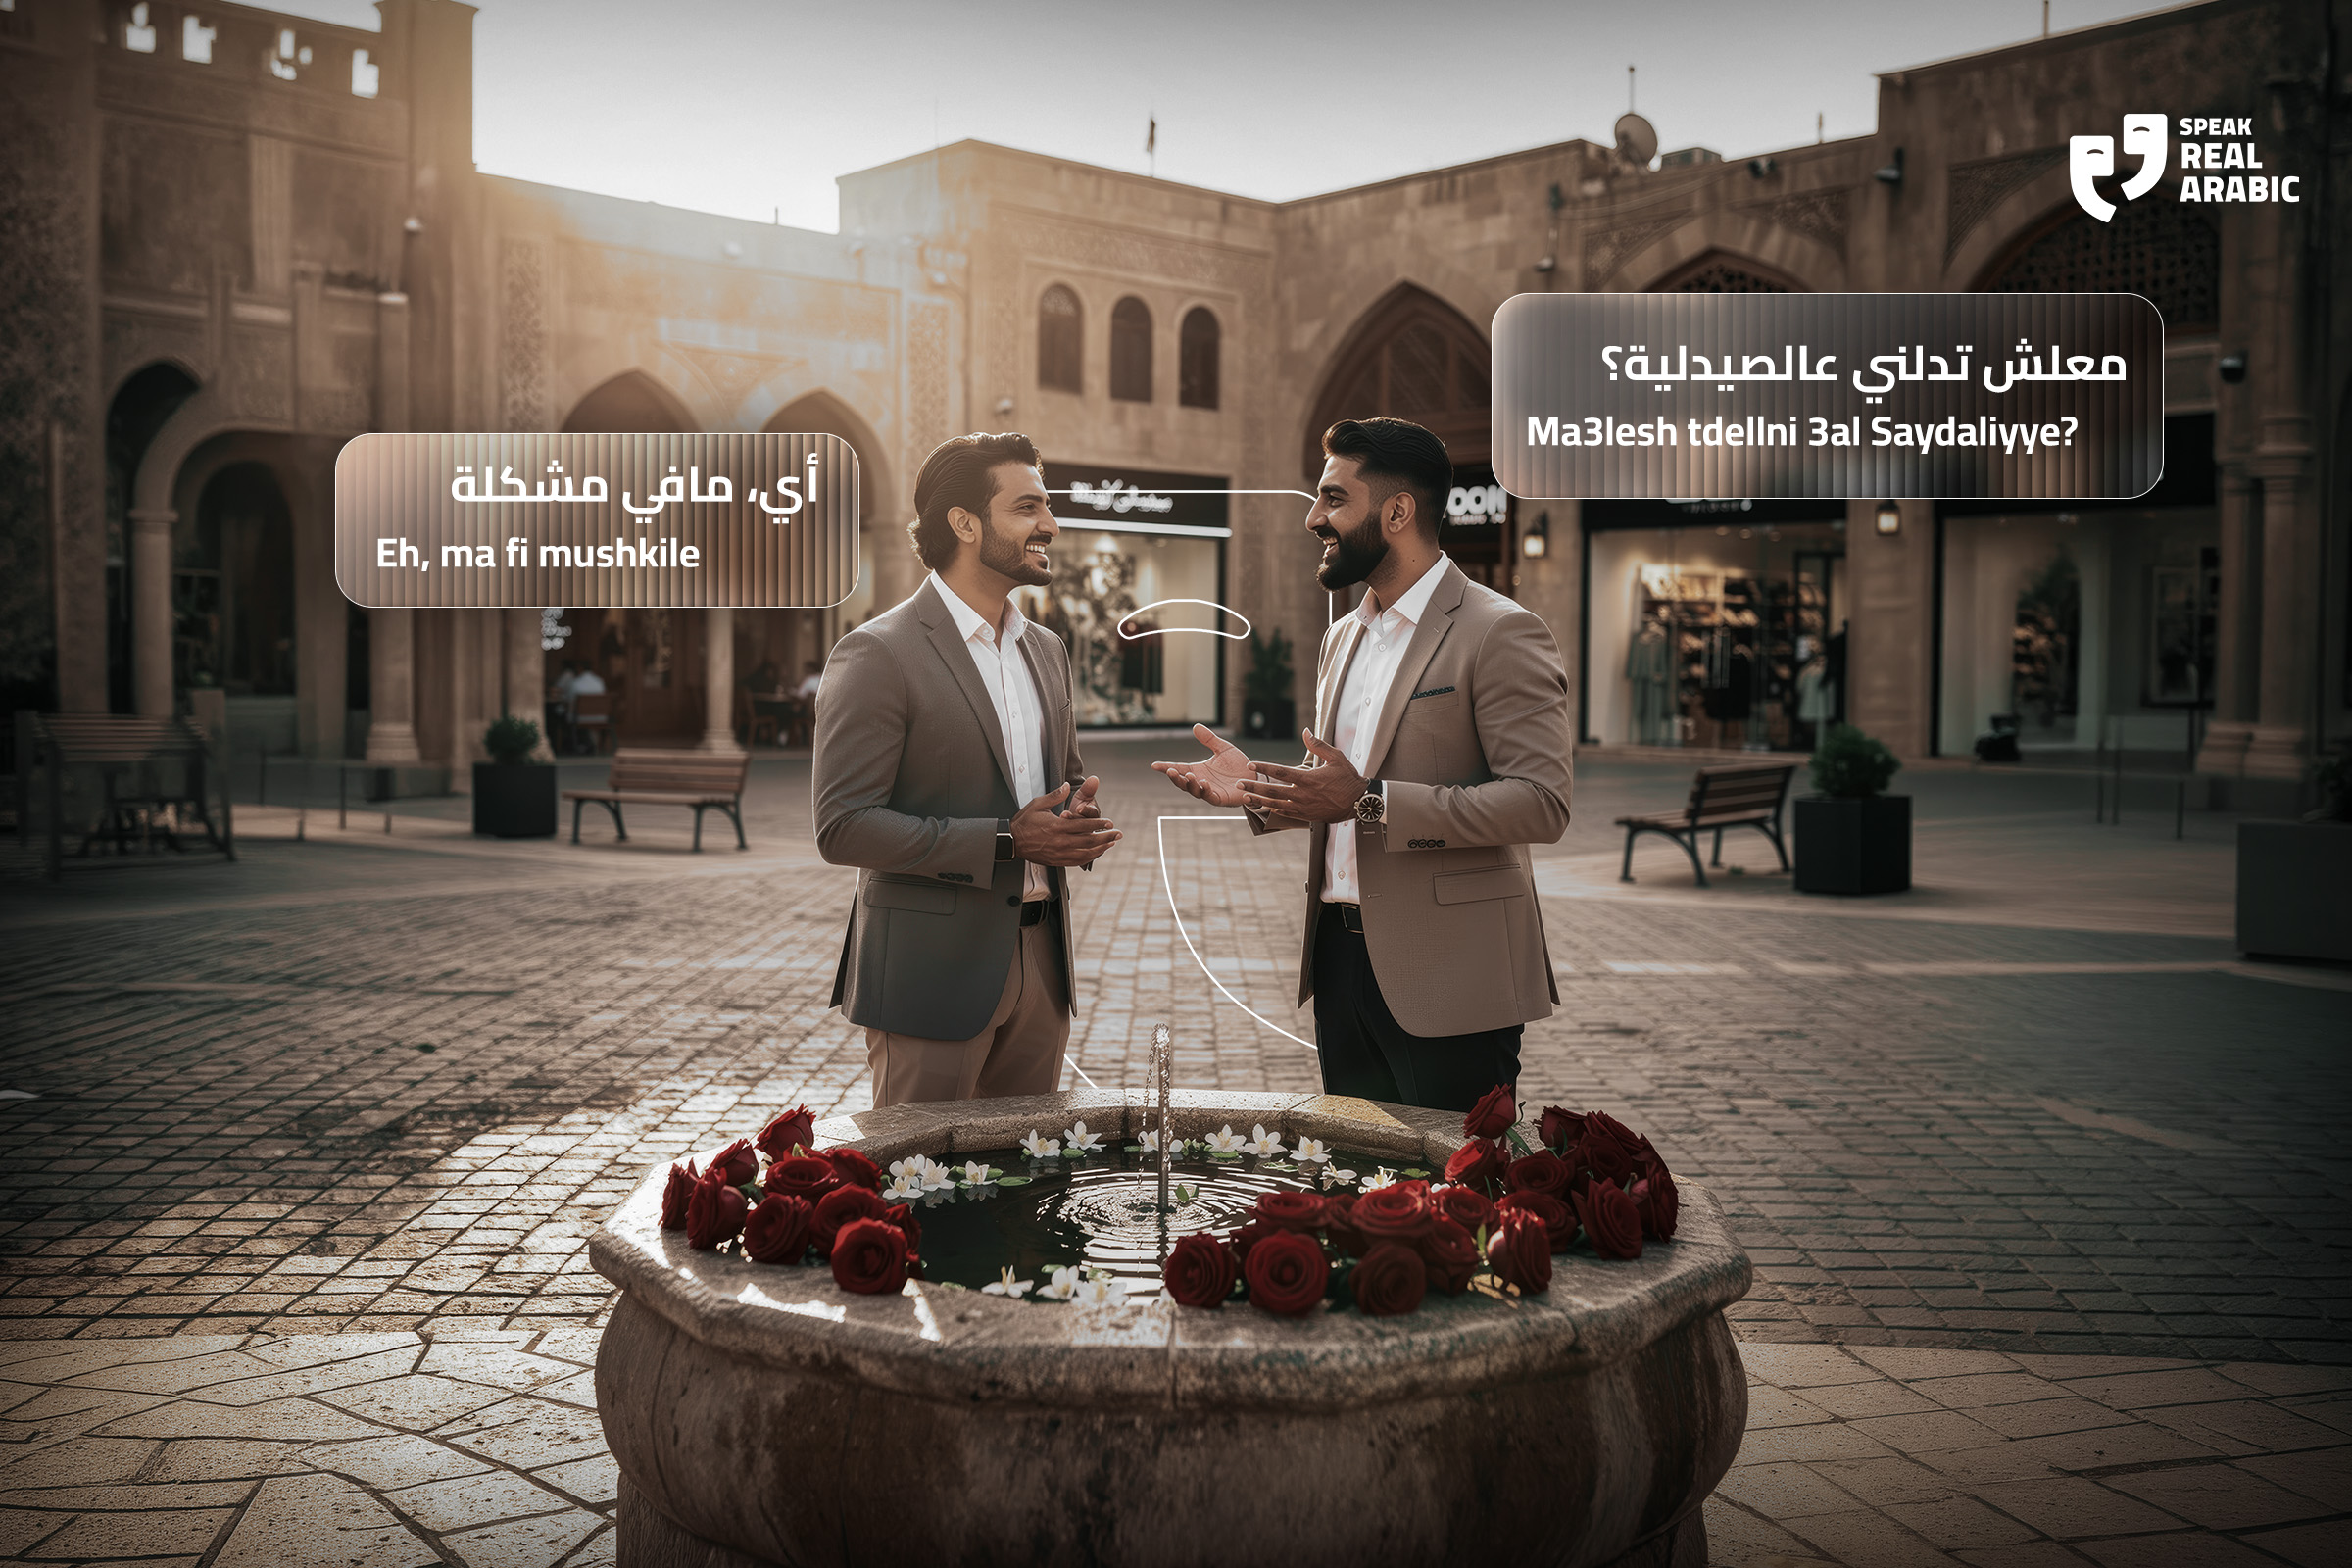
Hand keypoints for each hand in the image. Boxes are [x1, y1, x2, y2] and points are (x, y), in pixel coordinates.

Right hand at [1011, 783, 1119, 866]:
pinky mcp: (1057, 861)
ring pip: (1086, 853)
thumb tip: (1068, 786)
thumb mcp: (1038, 804)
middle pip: (1089, 840)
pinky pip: (1077, 861)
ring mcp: (1059, 853)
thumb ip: (1055, 796)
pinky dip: (1089, 858)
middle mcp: (1061, 841)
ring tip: (1111, 844)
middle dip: (1106, 837)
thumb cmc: (1024, 822)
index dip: (1099, 823)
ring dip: (1101, 848)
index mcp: (1057, 826)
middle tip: (1118, 834)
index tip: (1110, 822)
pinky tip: (1096, 853)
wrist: (1012, 842)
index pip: (1084, 825)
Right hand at [1151, 725, 1258, 807]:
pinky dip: (1205, 791)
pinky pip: (1210, 797)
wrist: (1254, 776)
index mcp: (1198, 770)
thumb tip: (1195, 726)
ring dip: (1189, 784)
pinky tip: (1204, 783)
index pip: (1179, 768)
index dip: (1166, 768)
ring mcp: (1210, 791)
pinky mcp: (1221, 798)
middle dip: (1175, 778)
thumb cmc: (1237, 764)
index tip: (1154, 765)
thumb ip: (1209, 739)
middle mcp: (1201, 781)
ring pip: (1194, 791)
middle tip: (1170, 770)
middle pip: (1182, 782)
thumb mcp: (1223, 748)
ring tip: (1188, 775)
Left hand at [1239, 729, 1367, 824]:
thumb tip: (1306, 731)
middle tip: (1239, 784)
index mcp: (1308, 779)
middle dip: (1253, 787)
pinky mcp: (1307, 816)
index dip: (1263, 768)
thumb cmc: (1348, 779)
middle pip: (1272, 791)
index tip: (1251, 765)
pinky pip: (1286, 813)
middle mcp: (1303, 795)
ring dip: (1259, 801)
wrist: (1359, 802)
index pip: (1280, 772)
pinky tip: (1264, 807)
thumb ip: (1318, 745)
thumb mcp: (1336, 758)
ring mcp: (1304, 808)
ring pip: (1276, 804)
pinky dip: (1273, 810)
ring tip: (1245, 798)